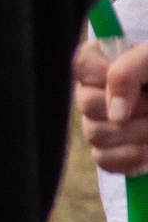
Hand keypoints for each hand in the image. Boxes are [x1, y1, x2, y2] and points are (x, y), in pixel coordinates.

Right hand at [77, 39, 147, 174]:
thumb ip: (127, 73)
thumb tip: (116, 115)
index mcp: (103, 62)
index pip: (80, 64)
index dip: (104, 76)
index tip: (139, 82)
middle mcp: (95, 91)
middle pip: (88, 105)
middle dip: (133, 111)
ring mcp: (101, 121)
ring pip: (96, 134)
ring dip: (136, 134)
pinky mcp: (111, 148)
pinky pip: (102, 158)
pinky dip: (128, 158)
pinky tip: (147, 151)